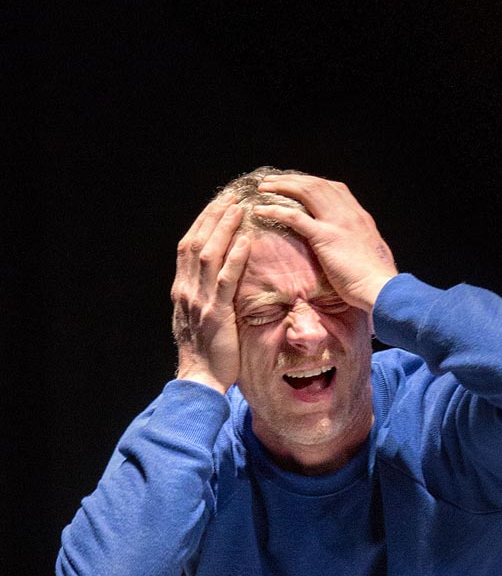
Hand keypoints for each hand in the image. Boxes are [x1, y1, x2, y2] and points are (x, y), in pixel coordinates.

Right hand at [172, 196, 253, 391]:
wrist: (199, 380)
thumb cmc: (206, 353)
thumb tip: (220, 278)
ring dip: (224, 229)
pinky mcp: (216, 314)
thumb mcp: (200, 318)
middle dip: (213, 216)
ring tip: (239, 208)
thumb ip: (206, 296)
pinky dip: (235, 258)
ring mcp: (199, 301)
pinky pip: (225, 281)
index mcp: (182, 289)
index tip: (219, 203)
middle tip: (231, 194)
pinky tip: (246, 241)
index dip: (204, 222)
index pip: (189, 245)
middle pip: (196, 242)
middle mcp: (186, 290)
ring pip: (209, 255)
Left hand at [251, 174, 397, 311]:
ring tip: (263, 188)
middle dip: (292, 180)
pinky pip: (295, 217)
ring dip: (282, 186)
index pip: (335, 188)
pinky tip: (260, 210)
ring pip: (306, 191)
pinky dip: (275, 210)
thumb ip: (358, 244)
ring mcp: (337, 222)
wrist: (382, 288)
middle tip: (272, 182)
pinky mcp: (326, 237)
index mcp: (359, 216)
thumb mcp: (371, 253)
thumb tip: (351, 248)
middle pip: (317, 184)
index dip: (313, 183)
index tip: (297, 186)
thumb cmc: (377, 280)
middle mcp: (349, 213)